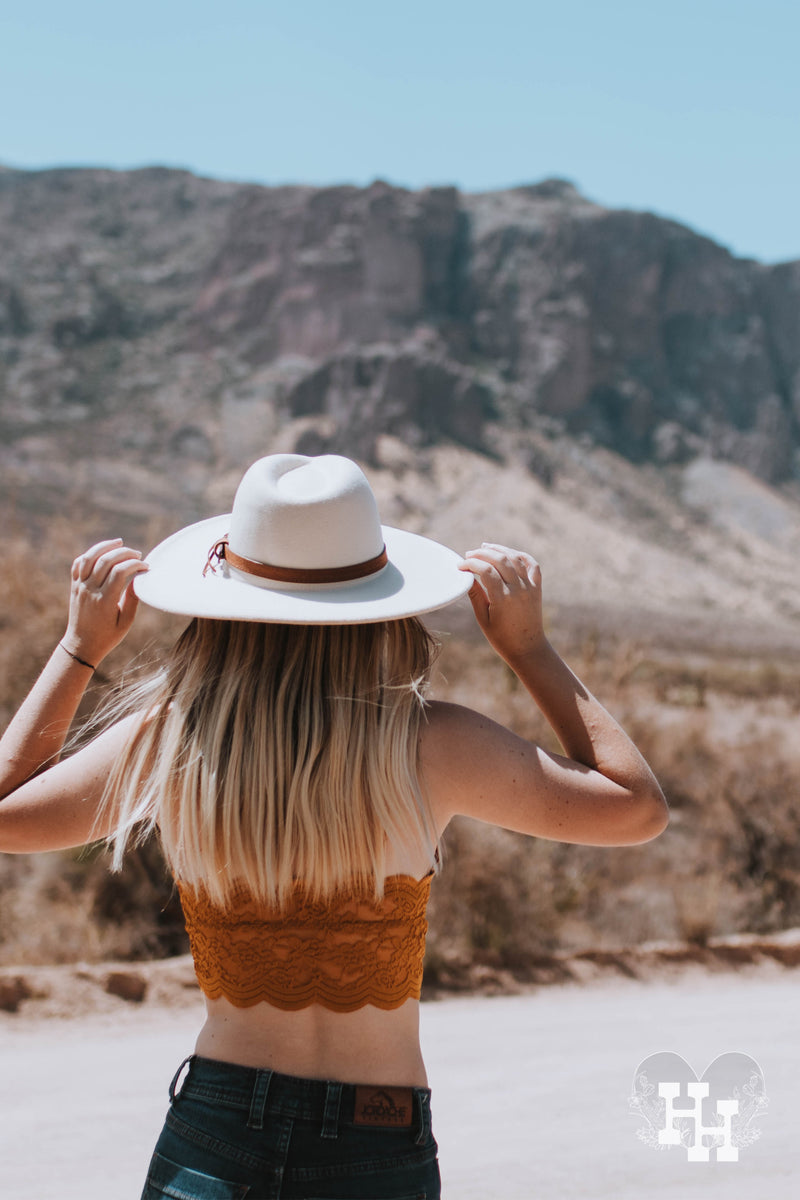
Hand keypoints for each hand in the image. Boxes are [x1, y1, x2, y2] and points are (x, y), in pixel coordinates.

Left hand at [62, 539, 148, 665]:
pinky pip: (78, 563)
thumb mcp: (125, 622)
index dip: (135, 564)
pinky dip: (90, 554)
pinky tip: (102, 553)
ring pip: (89, 557)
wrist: (81, 645)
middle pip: (106, 561)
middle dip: (125, 553)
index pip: (120, 572)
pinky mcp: (74, 586)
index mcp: (105, 601)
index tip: (146, 567)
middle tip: (137, 554)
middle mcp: (90, 591)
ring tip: (119, 542)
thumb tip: (139, 579)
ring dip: (105, 546)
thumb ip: (132, 600)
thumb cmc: (107, 636)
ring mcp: (80, 587)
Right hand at [459, 544, 546, 667]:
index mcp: (503, 599)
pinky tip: (508, 554)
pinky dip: (520, 555)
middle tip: (469, 554)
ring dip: (499, 549)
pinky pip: (531, 564)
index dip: (471, 564)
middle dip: (482, 553)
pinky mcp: (537, 588)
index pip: (485, 570)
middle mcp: (518, 589)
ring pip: (515, 558)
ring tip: (485, 547)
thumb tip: (466, 576)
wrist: (528, 648)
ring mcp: (530, 587)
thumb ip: (476, 595)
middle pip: (500, 559)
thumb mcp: (483, 619)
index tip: (460, 566)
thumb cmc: (502, 638)